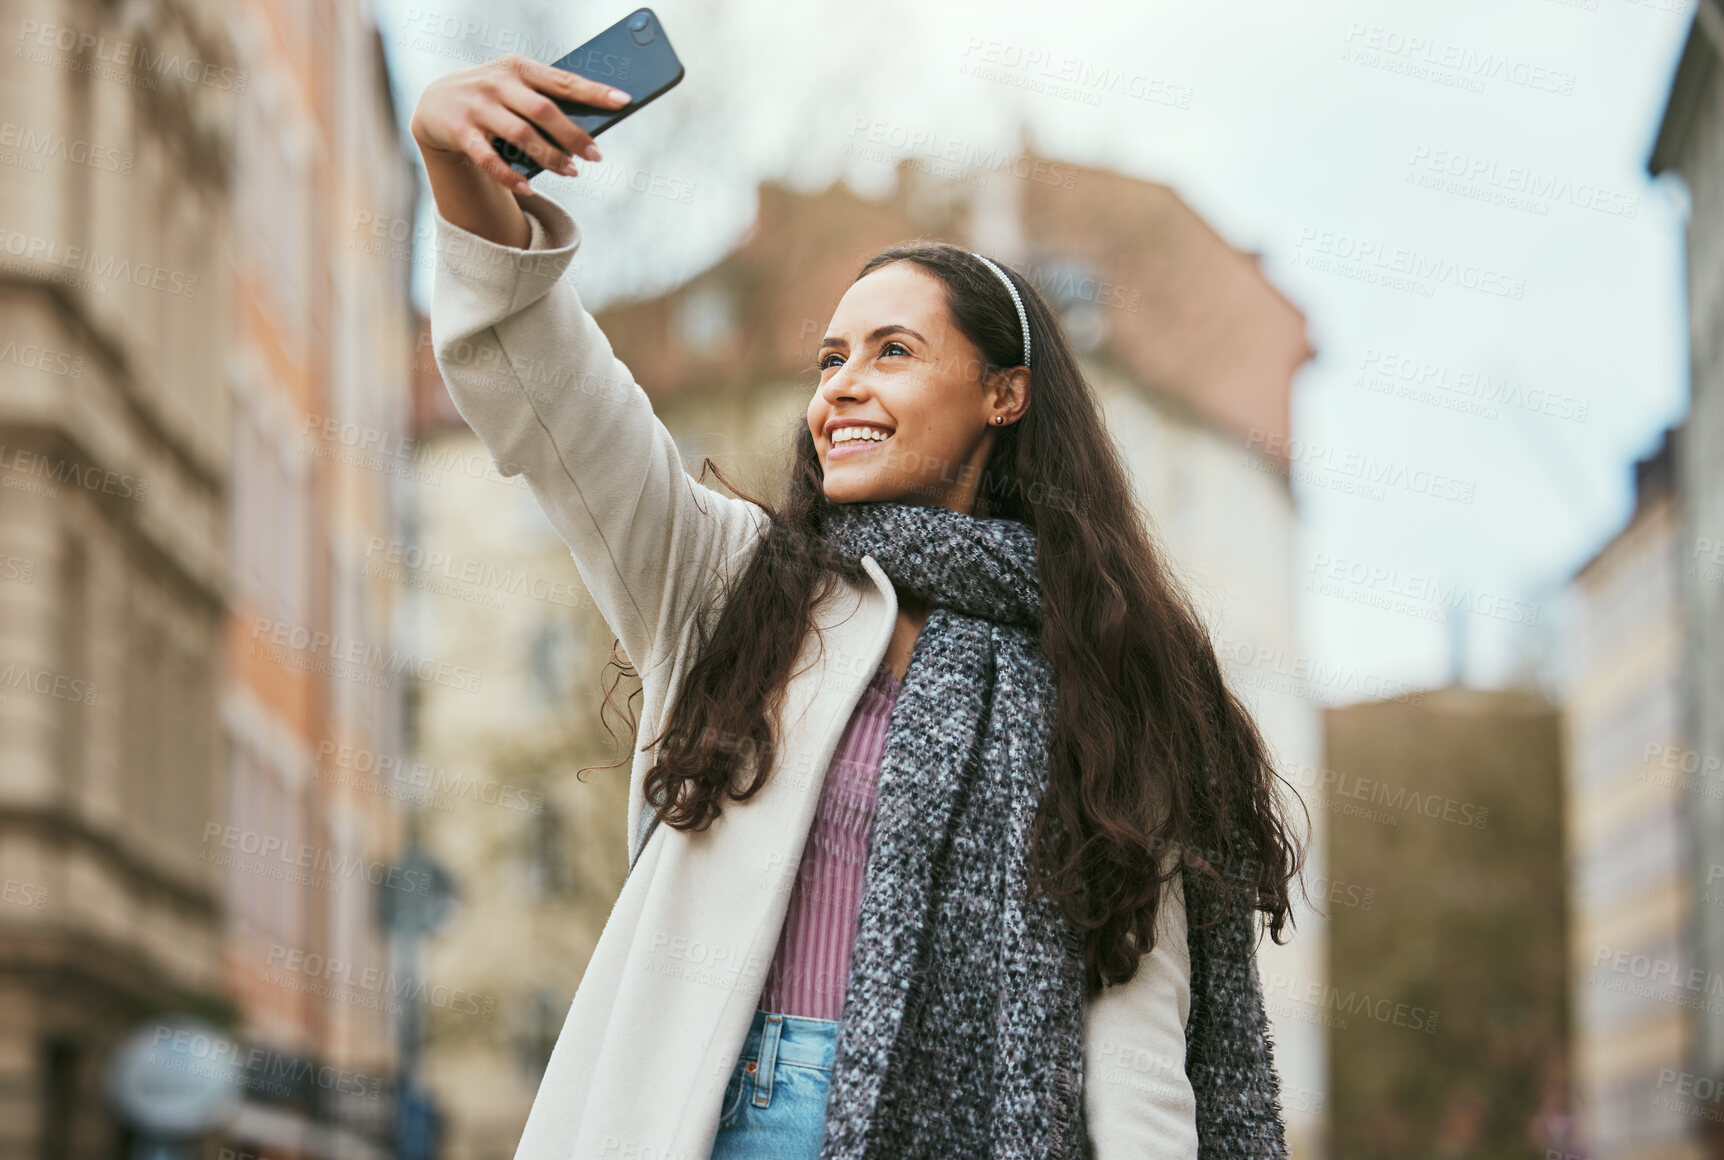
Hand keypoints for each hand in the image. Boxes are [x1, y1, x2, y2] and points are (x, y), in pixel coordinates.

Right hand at [410, 53, 631, 195]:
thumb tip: (587, 132)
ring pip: (520, 136)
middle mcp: (496, 83)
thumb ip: (545, 101)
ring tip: (572, 172)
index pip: (562, 80)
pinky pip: (490, 160)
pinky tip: (529, 189)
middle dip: (573, 135)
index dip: (594, 92)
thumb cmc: (492, 98)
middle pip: (543, 111)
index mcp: (518, 67)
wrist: (435, 104)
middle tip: (596, 155)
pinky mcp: (459, 132)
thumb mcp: (515, 88)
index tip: (624, 101)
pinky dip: (511, 177)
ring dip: (550, 157)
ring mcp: (476, 107)